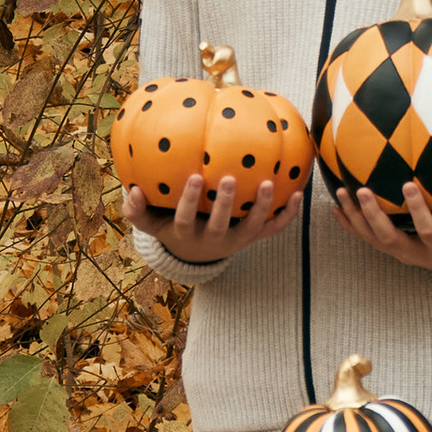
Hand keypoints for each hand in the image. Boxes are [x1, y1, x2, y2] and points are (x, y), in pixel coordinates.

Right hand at [123, 173, 302, 270]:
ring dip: (261, 207)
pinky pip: (274, 229)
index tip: (193, 177)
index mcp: (187, 233)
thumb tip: (132, 190)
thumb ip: (136, 209)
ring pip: (252, 227)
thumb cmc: (171, 228)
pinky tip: (299, 193)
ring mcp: (237, 240)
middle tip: (227, 178)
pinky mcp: (254, 238)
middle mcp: (214, 239)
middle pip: (220, 225)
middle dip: (224, 203)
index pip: (185, 219)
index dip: (189, 201)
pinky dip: (288, 214)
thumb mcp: (151, 223)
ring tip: (268, 182)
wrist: (198, 254)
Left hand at [329, 185, 431, 280]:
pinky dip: (351, 225)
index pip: (427, 230)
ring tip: (341, 194)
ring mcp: (401, 251)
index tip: (409, 185)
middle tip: (362, 190)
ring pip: (373, 239)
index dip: (417, 211)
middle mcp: (416, 253)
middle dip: (373, 215)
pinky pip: (367, 238)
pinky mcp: (392, 248)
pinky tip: (336, 209)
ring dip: (355, 218)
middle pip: (389, 238)